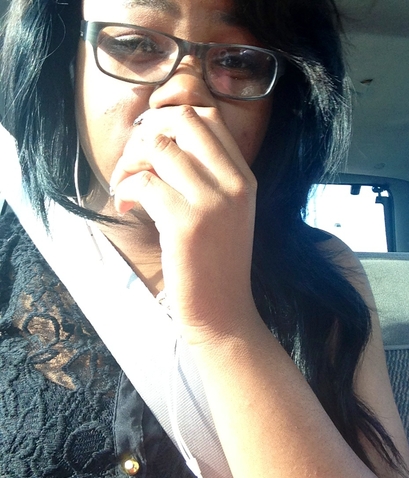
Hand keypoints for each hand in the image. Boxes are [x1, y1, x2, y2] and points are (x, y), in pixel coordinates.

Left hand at [110, 105, 259, 342]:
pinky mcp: (186, 224)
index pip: (208, 118)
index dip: (171, 120)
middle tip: (134, 161)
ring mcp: (212, 202)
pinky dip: (124, 189)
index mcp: (243, 177)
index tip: (151, 145)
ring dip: (128, 161)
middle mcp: (233, 183)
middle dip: (148, 132)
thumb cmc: (214, 262)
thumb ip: (203, 175)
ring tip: (124, 186)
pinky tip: (124, 206)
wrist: (222, 311)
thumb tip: (157, 142)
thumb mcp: (223, 211)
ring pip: (158, 147)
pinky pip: (143, 182)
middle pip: (184, 120)